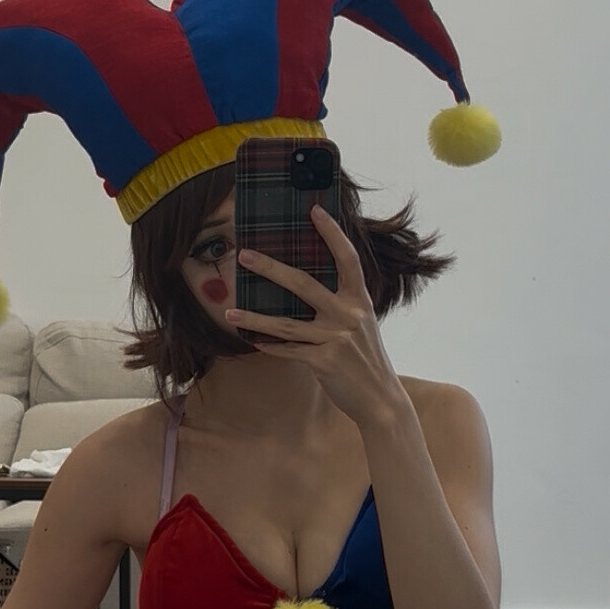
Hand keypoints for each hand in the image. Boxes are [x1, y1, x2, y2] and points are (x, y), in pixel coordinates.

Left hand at [225, 206, 405, 428]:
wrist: (380, 399)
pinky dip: (269, 347)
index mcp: (360, 301)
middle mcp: (348, 315)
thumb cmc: (366, 359)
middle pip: (303, 283)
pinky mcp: (324, 362)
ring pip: (286, 323)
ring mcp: (336, 338)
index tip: (314, 209)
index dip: (332, 233)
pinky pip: (288, 351)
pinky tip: (252, 342)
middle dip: (271, 268)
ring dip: (254, 317)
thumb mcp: (361, 326)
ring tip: (229, 310)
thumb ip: (341, 306)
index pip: (347, 258)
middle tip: (245, 254)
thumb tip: (305, 287)